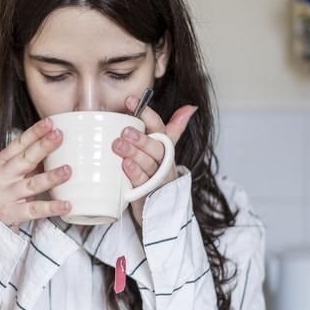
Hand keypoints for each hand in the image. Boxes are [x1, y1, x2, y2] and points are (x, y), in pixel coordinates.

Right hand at [0, 117, 71, 227]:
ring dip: (51, 177)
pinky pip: (34, 210)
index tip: (50, 122)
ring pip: (31, 185)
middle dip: (43, 147)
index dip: (34, 132)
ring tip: (68, 170)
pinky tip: (66, 204)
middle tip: (60, 136)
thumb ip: (30, 159)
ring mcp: (5, 196)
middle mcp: (0, 177)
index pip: (19, 143)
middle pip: (24, 160)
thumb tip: (59, 142)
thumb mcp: (12, 171)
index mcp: (0, 162)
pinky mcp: (11, 214)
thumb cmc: (5, 189)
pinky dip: (51, 207)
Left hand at [112, 95, 196, 226]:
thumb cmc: (157, 174)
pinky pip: (143, 182)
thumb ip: (174, 128)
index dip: (147, 114)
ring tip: (118, 145)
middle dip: (141, 138)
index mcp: (164, 148)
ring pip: (149, 164)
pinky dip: (134, 173)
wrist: (160, 208)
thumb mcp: (163, 150)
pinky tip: (125, 165)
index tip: (130, 101)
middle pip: (156, 147)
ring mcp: (157, 178)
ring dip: (134, 153)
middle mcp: (163, 161)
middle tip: (124, 130)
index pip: (159, 127)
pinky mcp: (149, 194)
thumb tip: (191, 107)